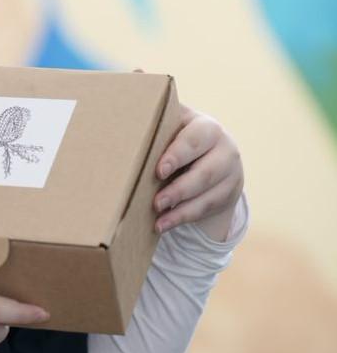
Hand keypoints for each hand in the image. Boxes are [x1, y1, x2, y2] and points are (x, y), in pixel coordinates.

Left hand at [153, 104, 243, 240]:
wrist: (210, 152)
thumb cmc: (178, 137)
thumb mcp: (171, 128)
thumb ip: (154, 129)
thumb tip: (120, 133)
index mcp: (207, 128)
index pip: (194, 141)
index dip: (177, 156)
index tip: (159, 171)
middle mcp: (225, 149)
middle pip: (206, 172)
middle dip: (180, 189)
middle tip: (156, 202)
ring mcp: (231, 173)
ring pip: (209, 195)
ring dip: (182, 210)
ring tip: (158, 219)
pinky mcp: (228, 194)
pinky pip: (207, 209)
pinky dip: (184, 218)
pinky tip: (165, 224)